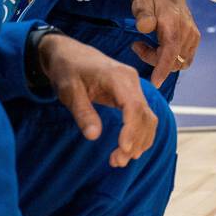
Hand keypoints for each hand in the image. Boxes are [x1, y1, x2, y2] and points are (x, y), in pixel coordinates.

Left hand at [37, 33, 158, 167]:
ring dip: (139, 140)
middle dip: (134, 141)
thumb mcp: (69, 91)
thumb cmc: (67, 70)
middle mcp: (131, 80)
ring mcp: (134, 87)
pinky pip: (143, 115)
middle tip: (117, 162)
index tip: (123, 148)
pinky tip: (129, 148)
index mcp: (117, 76)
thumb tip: (94, 136)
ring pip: (148, 117)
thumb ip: (83, 112)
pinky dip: (140, 133)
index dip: (131, 129)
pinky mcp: (132, 94)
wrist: (68, 53)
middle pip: (144, 115)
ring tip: (120, 160)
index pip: (133, 105)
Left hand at [131, 0, 199, 87]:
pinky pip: (185, 59)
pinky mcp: (195, 39)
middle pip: (172, 60)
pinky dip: (172, 59)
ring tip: (148, 45)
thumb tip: (144, 26)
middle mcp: (187, 31)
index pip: (170, 51)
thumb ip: (142, 15)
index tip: (155, 82)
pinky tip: (161, 48)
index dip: (162, 68)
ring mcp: (193, 36)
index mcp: (173, 24)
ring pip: (179, 62)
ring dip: (162, 60)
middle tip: (137, 46)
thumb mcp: (141, 3)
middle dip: (153, 60)